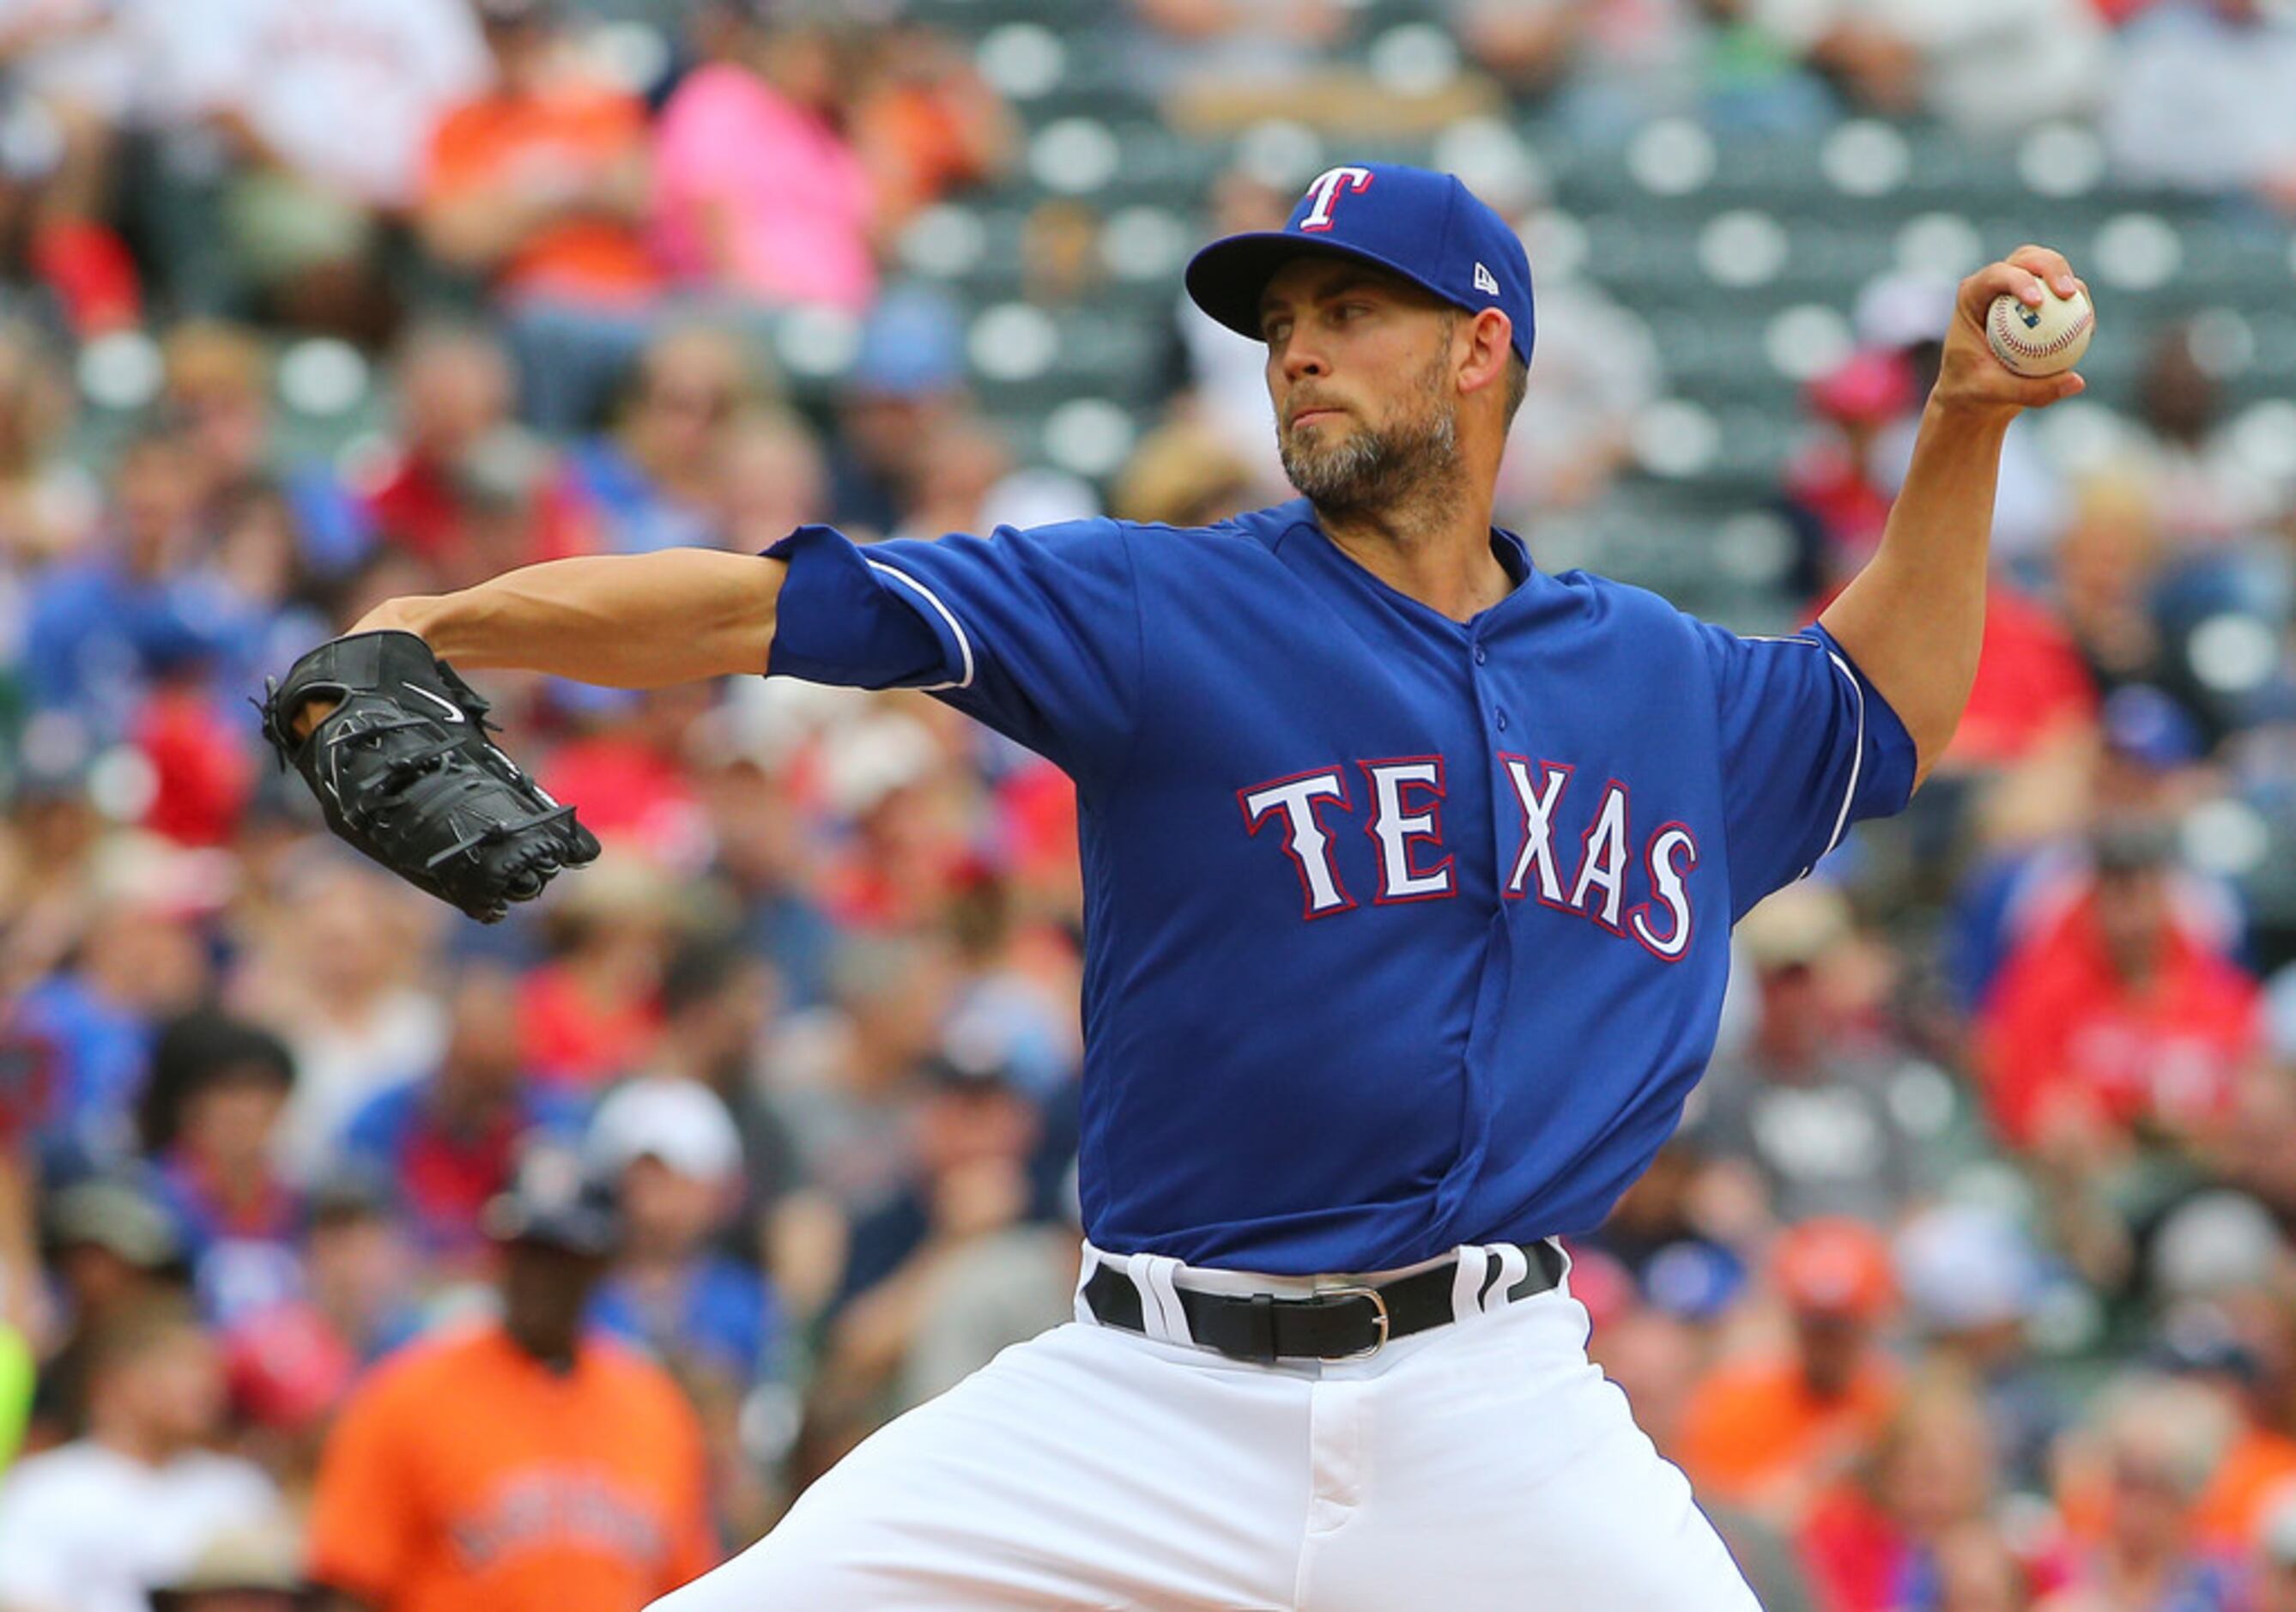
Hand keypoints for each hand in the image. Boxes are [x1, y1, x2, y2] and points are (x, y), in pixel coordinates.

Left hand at [1932, 246, 2089, 420]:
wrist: (1975, 392)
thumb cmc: (1973, 390)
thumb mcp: (1995, 394)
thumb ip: (2032, 390)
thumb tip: (2077, 382)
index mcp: (1971, 296)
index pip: (1996, 275)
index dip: (2019, 279)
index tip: (2037, 302)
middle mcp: (1996, 285)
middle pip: (2028, 259)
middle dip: (2052, 267)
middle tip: (2069, 293)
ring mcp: (2020, 288)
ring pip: (2052, 270)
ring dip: (2072, 284)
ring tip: (2084, 314)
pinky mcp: (2041, 299)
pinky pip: (2064, 296)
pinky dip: (2078, 306)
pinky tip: (2088, 327)